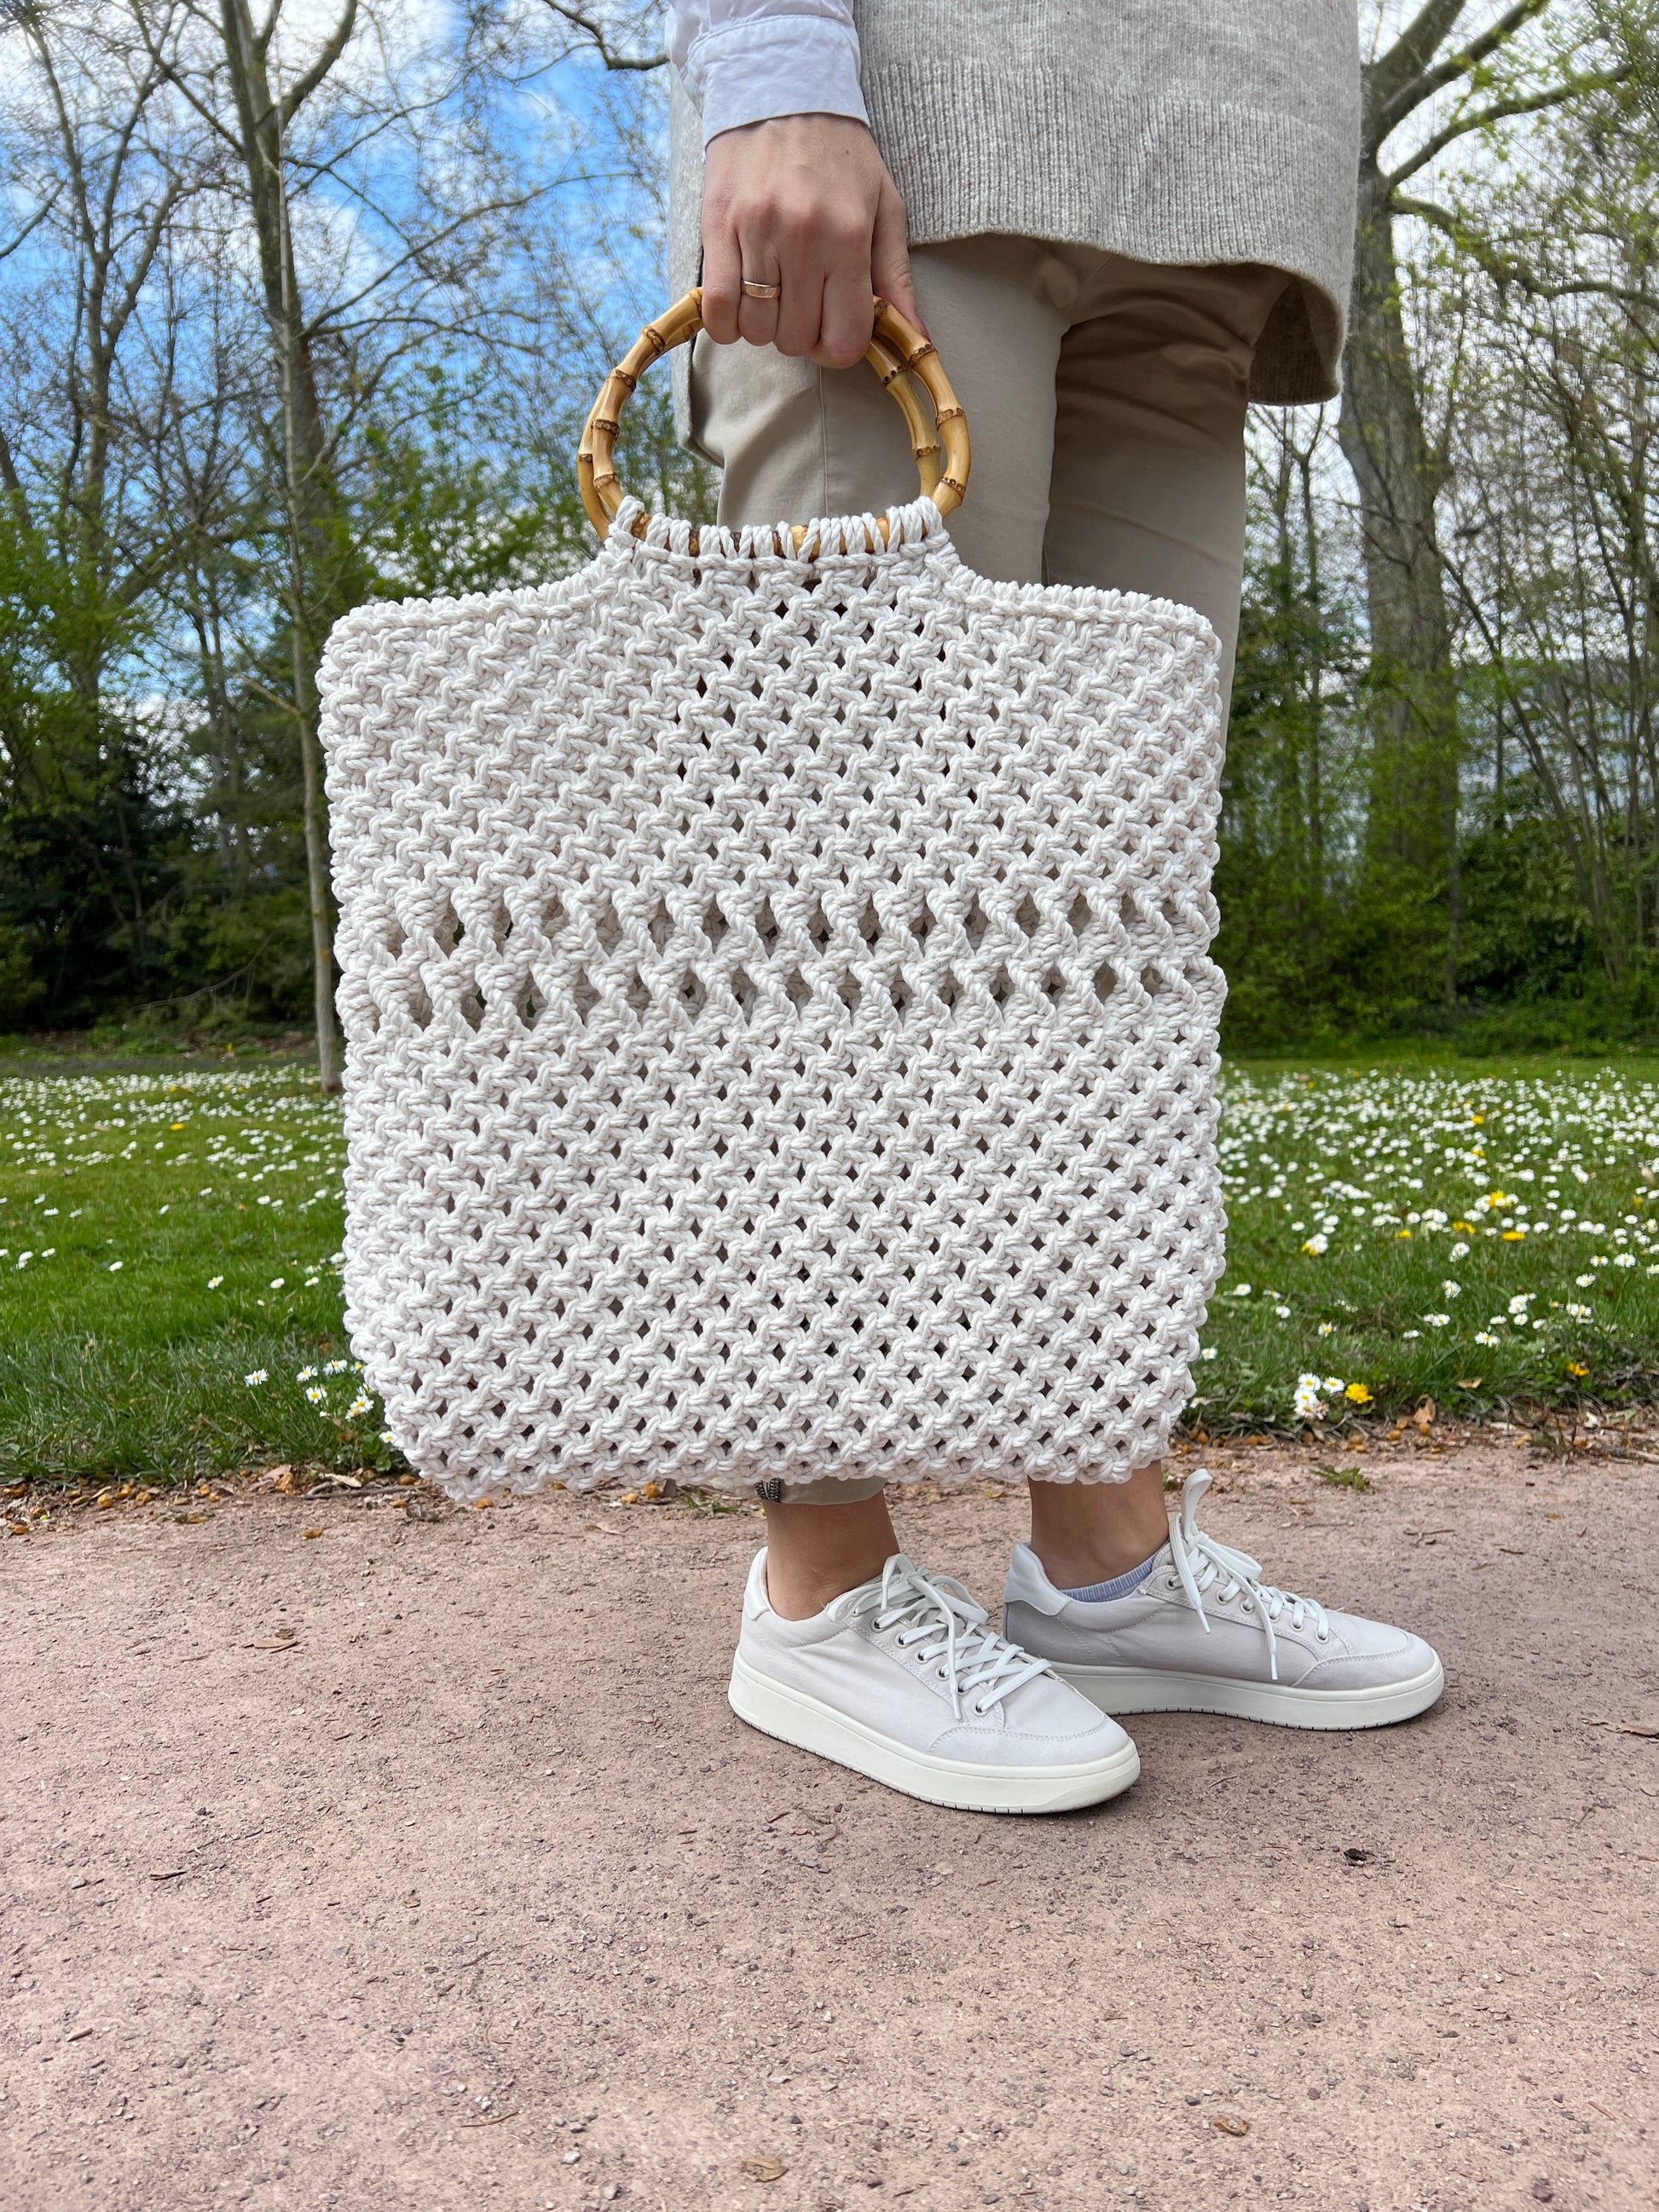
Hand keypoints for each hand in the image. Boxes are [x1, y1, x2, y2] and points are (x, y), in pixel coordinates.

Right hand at [700, 113, 922, 368]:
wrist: (783, 90)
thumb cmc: (840, 154)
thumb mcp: (883, 207)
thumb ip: (897, 278)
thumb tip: (916, 338)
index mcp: (848, 238)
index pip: (844, 338)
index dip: (839, 349)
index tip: (833, 331)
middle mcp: (803, 240)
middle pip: (797, 340)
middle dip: (802, 335)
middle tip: (803, 304)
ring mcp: (756, 234)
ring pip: (757, 331)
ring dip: (765, 327)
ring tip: (773, 295)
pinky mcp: (718, 228)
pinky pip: (718, 311)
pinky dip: (727, 323)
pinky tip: (741, 302)